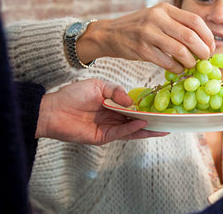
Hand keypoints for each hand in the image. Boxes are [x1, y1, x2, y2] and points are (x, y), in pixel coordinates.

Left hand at [35, 78, 167, 144]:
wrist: (52, 109)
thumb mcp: (98, 85)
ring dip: (148, 129)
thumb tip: (131, 101)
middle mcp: (113, 117)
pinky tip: (143, 124)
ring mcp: (109, 128)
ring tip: (163, 127)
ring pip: (133, 130)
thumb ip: (116, 91)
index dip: (147, 107)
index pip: (134, 107)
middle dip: (153, 121)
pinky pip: (121, 133)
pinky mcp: (103, 137)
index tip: (161, 106)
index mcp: (112, 104)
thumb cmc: (72, 95)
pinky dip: (133, 129)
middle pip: (137, 120)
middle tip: (169, 120)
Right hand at [77, 2, 214, 72]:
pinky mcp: (141, 49)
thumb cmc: (140, 27)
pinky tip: (179, 69)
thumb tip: (205, 43)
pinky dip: (177, 68)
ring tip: (191, 65)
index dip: (207, 36)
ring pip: (180, 50)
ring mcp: (148, 33)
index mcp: (165, 8)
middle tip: (205, 58)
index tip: (211, 47)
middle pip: (190, 36)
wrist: (110, 33)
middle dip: (202, 50)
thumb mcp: (158, 17)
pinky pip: (167, 62)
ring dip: (190, 62)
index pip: (195, 20)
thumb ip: (178, 25)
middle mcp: (157, 18)